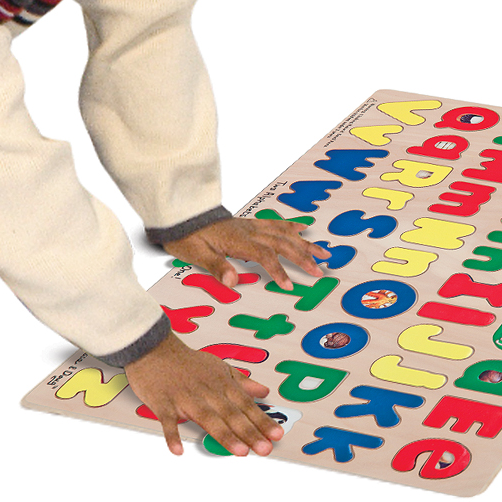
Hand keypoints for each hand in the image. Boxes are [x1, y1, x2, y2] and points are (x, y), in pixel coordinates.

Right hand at [125, 333, 281, 455]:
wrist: (152, 347)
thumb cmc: (186, 362)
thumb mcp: (218, 366)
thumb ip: (241, 381)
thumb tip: (264, 390)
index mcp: (220, 383)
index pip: (245, 404)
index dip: (261, 420)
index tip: (277, 435)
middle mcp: (206, 391)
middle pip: (231, 414)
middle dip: (249, 432)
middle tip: (265, 449)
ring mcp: (184, 397)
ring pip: (207, 418)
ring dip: (224, 435)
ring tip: (240, 452)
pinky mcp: (162, 402)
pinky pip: (167, 421)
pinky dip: (172, 435)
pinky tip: (178, 451)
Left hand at [162, 216, 328, 290]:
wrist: (178, 215)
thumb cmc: (185, 236)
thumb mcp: (195, 254)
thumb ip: (216, 267)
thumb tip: (232, 282)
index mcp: (237, 240)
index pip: (264, 255)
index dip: (278, 271)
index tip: (289, 286)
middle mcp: (247, 231)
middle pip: (281, 243)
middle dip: (302, 257)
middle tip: (320, 271)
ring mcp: (249, 225)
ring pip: (283, 233)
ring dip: (303, 243)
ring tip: (323, 252)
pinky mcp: (247, 223)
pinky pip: (273, 223)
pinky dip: (290, 226)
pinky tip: (302, 228)